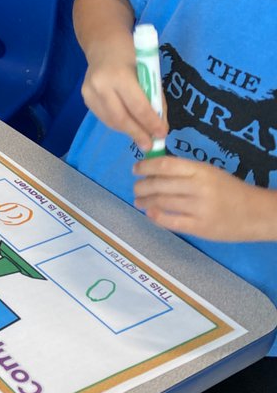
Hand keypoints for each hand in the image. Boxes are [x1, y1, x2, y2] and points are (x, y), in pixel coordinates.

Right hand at [81, 53, 166, 153]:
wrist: (104, 45)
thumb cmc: (132, 55)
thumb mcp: (149, 72)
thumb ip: (154, 98)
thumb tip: (159, 126)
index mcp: (120, 76)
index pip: (138, 106)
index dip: (151, 123)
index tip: (162, 135)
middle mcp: (101, 86)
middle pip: (121, 118)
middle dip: (137, 133)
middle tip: (150, 146)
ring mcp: (89, 93)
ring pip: (111, 121)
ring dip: (128, 131)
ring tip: (141, 138)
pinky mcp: (85, 98)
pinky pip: (104, 117)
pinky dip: (118, 124)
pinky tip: (128, 126)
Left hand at [133, 156, 276, 240]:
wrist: (256, 213)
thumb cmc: (229, 190)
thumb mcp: (209, 173)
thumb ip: (184, 171)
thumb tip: (153, 171)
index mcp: (200, 170)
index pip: (165, 165)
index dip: (145, 167)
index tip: (136, 170)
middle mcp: (198, 187)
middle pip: (159, 185)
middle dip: (141, 187)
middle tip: (136, 189)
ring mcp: (199, 208)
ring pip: (161, 203)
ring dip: (145, 202)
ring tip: (139, 201)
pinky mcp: (199, 227)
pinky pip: (170, 221)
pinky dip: (155, 217)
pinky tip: (150, 213)